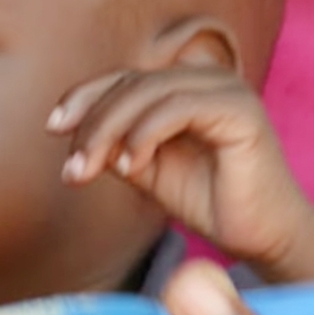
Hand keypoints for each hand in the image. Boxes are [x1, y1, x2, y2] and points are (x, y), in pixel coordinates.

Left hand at [49, 66, 313, 271]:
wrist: (261, 236)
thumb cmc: (208, 201)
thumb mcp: (146, 168)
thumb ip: (115, 144)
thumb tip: (71, 133)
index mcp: (184, 85)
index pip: (124, 78)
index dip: (84, 97)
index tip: (52, 128)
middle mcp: (206, 77)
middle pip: (131, 83)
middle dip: (92, 123)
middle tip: (71, 168)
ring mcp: (226, 88)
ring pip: (150, 92)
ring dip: (111, 130)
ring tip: (93, 170)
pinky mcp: (241, 108)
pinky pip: (178, 108)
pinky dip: (144, 134)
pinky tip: (129, 166)